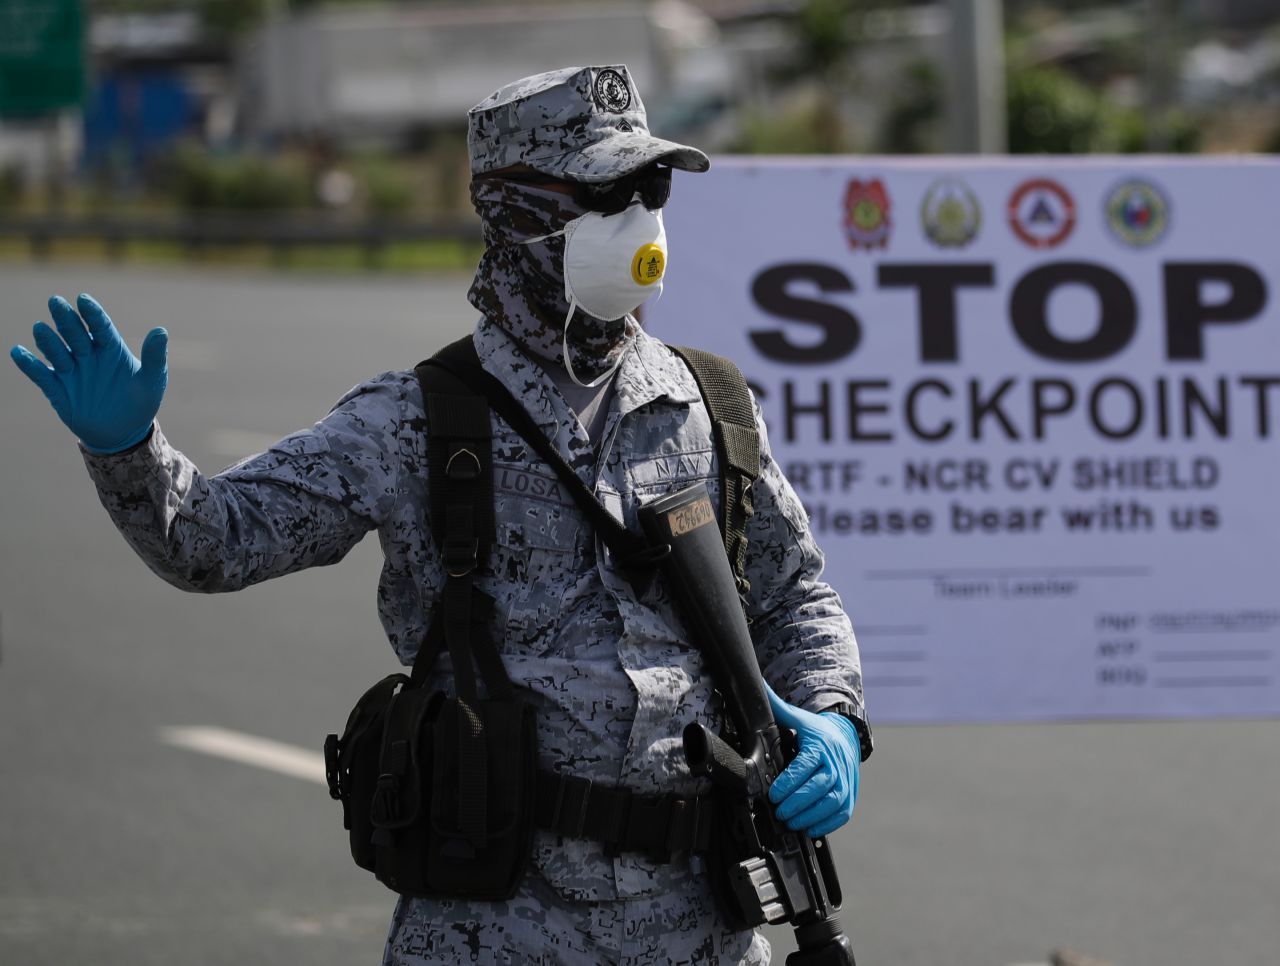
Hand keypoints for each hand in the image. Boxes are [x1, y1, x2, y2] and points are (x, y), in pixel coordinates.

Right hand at [10, 294, 167, 453]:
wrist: (124, 433)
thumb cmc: (140, 402)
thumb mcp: (152, 380)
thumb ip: (154, 357)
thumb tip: (161, 330)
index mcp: (111, 349)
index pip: (101, 327)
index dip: (92, 314)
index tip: (84, 300)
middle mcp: (88, 355)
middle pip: (75, 334)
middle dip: (66, 319)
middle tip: (56, 302)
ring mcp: (71, 371)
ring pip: (57, 352)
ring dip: (49, 341)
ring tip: (41, 329)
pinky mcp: (57, 389)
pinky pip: (41, 375)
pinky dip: (30, 365)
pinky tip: (19, 353)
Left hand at [765, 682, 860, 837]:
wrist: (846, 737)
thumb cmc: (817, 732)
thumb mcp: (797, 718)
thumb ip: (776, 707)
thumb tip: (758, 688)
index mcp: (821, 746)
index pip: (806, 765)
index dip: (790, 782)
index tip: (774, 794)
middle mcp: (837, 763)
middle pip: (821, 786)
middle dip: (798, 802)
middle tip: (780, 811)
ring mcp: (847, 781)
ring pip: (833, 802)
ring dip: (811, 815)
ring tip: (792, 822)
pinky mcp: (851, 796)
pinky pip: (842, 813)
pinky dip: (827, 824)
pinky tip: (810, 827)